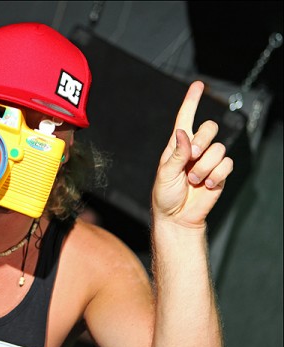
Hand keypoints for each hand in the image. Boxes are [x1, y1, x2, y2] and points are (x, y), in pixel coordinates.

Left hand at [152, 81, 233, 228]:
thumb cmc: (165, 195)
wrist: (178, 217)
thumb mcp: (165, 174)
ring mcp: (208, 160)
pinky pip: (226, 164)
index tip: (198, 84)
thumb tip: (183, 133)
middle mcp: (194, 149)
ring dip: (204, 167)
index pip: (185, 118)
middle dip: (202, 141)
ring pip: (218, 149)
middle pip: (209, 127)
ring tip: (193, 181)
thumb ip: (176, 154)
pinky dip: (216, 175)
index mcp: (177, 146)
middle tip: (192, 159)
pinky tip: (206, 185)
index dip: (192, 101)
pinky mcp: (220, 173)